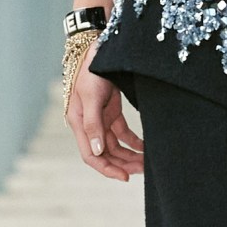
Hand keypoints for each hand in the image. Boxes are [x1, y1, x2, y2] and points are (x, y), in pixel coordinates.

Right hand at [66, 60, 143, 180]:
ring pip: (115, 146)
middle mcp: (88, 125)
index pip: (91, 156)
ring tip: (147, 162)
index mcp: (79, 123)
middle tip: (144, 170)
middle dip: (123, 164)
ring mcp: (100, 119)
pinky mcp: (111, 112)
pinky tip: (145, 147)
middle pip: (105, 154)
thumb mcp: (91, 97)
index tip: (125, 177)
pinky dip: (133, 141)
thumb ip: (93, 124)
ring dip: (129, 155)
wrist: (98, 49)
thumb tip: (96, 151)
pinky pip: (122, 133)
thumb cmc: (91, 71)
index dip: (107, 169)